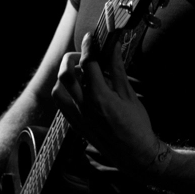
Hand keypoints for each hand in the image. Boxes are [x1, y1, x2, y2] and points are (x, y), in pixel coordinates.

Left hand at [52, 32, 167, 178]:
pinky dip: (64, 93)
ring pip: (57, 91)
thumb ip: (117, 69)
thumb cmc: (137, 125)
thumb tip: (113, 47)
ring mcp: (78, 118)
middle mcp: (85, 107)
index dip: (89, 46)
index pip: (88, 63)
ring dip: (63, 78)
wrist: (136, 155)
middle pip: (66, 74)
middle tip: (82, 54)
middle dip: (70, 59)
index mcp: (100, 97)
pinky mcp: (76, 126)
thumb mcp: (129, 95)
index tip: (91, 38)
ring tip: (77, 73)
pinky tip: (77, 90)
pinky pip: (61, 106)